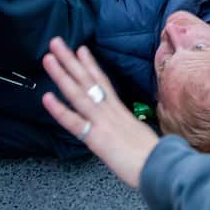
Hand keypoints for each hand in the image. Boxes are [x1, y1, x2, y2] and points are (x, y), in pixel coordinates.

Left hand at [41, 39, 159, 188]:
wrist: (162, 167)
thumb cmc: (155, 157)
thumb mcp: (141, 136)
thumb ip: (129, 130)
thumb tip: (126, 133)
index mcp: (121, 112)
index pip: (103, 83)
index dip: (91, 65)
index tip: (81, 50)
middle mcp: (110, 112)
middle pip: (88, 80)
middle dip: (70, 60)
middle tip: (56, 42)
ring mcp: (103, 123)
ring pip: (79, 94)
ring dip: (62, 74)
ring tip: (49, 58)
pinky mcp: (98, 138)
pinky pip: (76, 122)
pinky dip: (60, 110)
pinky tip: (47, 98)